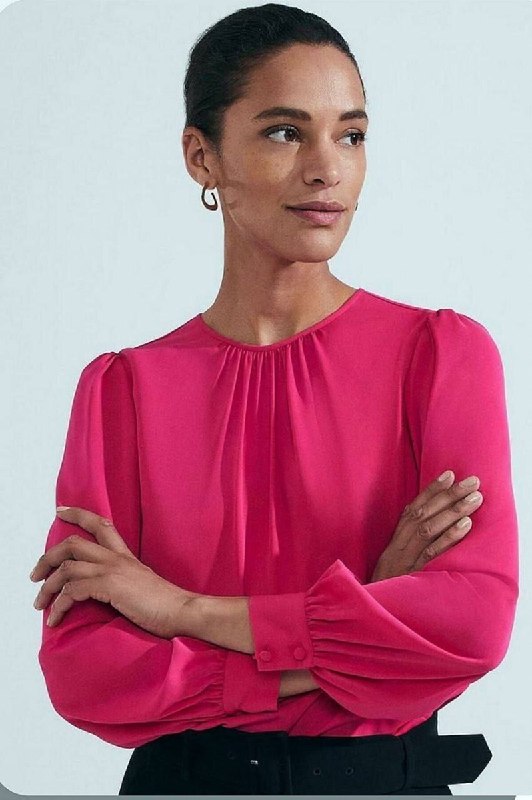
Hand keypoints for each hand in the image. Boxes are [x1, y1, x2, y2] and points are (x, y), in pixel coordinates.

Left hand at [29, 506, 200, 637]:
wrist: (182, 611)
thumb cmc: (166, 605)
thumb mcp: (142, 585)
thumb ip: (123, 581)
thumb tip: (102, 592)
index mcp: (126, 556)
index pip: (100, 525)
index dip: (78, 514)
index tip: (61, 511)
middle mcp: (117, 558)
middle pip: (73, 544)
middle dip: (48, 557)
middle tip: (35, 574)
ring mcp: (113, 570)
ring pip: (67, 568)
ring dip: (47, 587)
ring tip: (40, 603)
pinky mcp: (110, 586)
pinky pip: (72, 590)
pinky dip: (59, 605)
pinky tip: (56, 618)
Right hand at [370, 471, 482, 581]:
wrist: (365, 614)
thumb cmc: (384, 592)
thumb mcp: (391, 568)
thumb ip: (406, 550)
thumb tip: (428, 529)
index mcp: (392, 544)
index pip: (411, 510)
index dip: (430, 491)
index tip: (449, 474)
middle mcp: (397, 548)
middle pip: (423, 515)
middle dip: (449, 495)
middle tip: (472, 481)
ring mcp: (404, 562)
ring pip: (428, 530)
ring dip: (453, 511)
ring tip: (474, 499)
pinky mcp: (411, 576)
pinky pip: (431, 553)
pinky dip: (448, 538)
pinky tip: (466, 526)